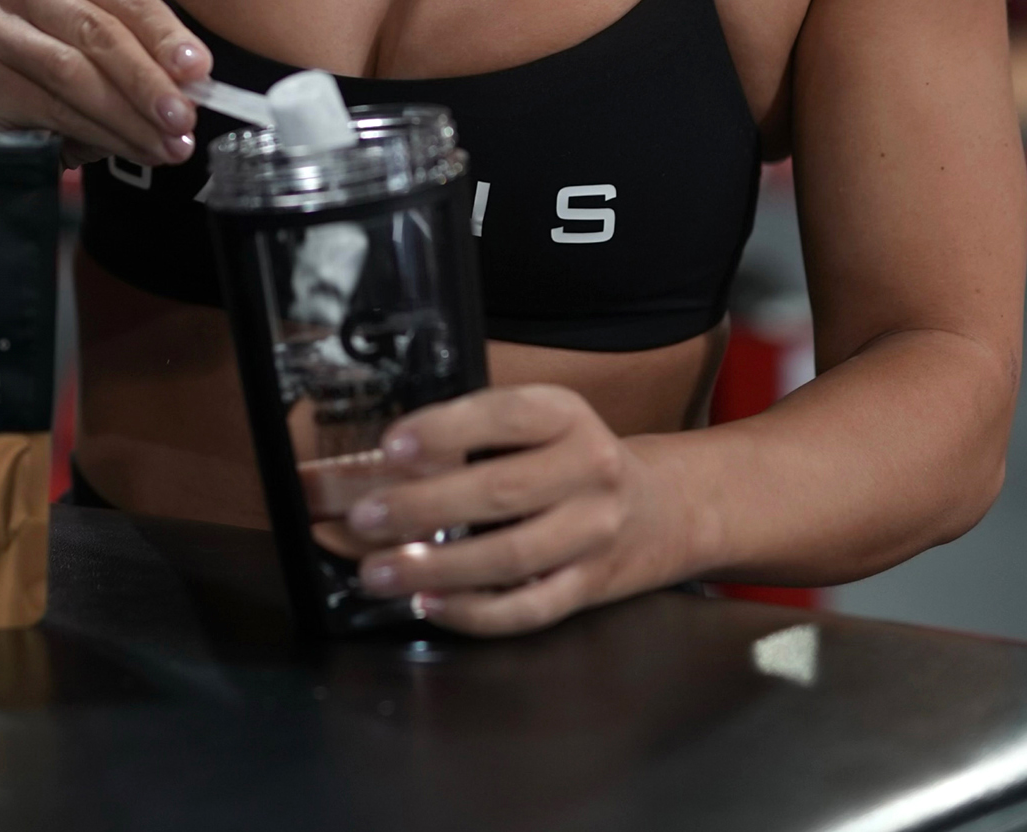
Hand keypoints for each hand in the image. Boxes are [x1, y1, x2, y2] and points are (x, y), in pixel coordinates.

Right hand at [0, 0, 210, 167]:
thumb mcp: (116, 53)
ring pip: (74, 73)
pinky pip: (51, 109)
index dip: (167, 35)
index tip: (199, 71)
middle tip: (183, 119)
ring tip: (165, 144)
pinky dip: (98, 134)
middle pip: (99, 33)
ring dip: (128, 116)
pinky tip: (129, 148)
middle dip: (148, 81)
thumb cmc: (71, 70)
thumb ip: (151, 60)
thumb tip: (193, 88)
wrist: (5, 107)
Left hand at [338, 384, 688, 635]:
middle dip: (423, 507)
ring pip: (510, 556)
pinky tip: (430, 604)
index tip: (392, 446)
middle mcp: (589, 469)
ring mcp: (593, 533)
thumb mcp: (541, 422)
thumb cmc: (573, 457)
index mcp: (567, 415)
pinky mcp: (590, 586)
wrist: (660, 508)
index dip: (444, 430)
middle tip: (366, 518)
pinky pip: (528, 608)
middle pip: (500, 491)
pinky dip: (474, 612)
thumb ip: (480, 432)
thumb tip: (393, 461)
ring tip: (380, 571)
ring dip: (437, 567)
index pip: (503, 416)